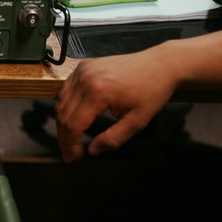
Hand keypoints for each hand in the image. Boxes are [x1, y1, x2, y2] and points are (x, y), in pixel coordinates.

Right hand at [55, 52, 178, 161]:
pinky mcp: (83, 66)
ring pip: (60, 102)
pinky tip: (72, 117)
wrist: (160, 64)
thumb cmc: (152, 91)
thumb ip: (113, 139)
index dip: (70, 145)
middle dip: (64, 137)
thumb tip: (92, 151)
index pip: (74, 124)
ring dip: (63, 123)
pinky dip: (65, 105)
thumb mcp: (138, 121)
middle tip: (69, 152)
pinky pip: (65, 90)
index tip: (73, 157)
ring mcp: (82, 70)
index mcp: (99, 93)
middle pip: (64, 115)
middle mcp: (85, 79)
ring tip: (70, 137)